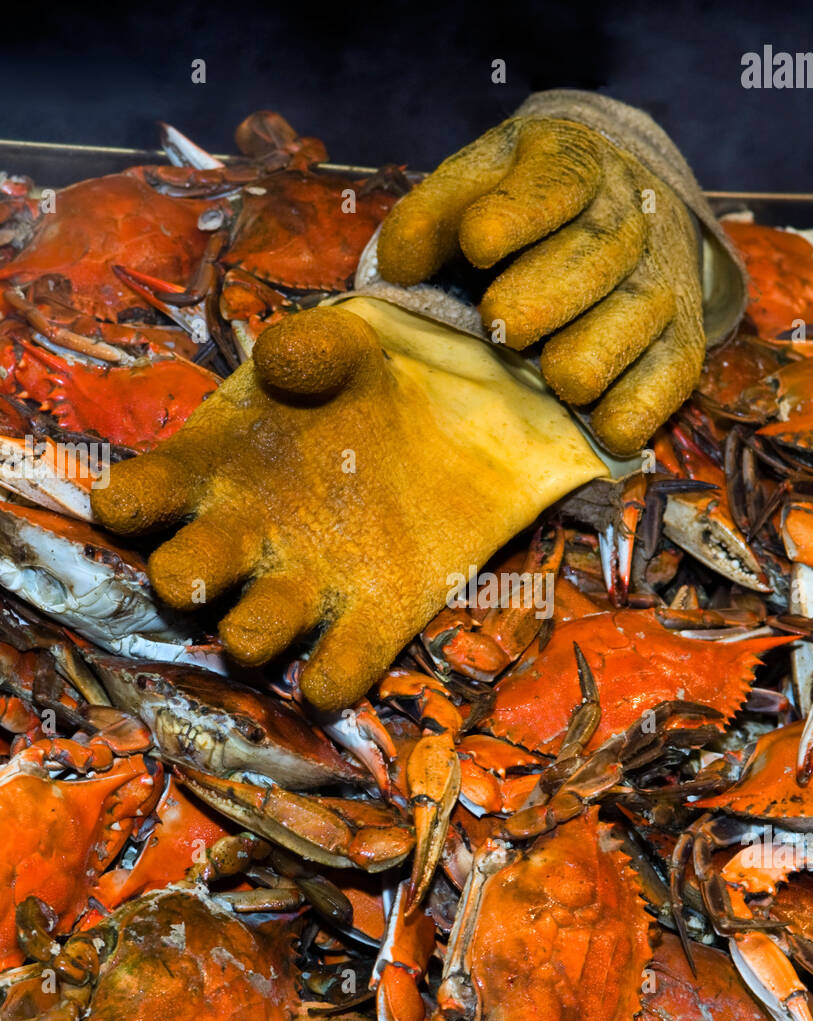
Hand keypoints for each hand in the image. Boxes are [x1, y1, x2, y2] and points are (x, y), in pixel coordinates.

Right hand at [90, 298, 603, 710]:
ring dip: (249, 634)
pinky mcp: (376, 618)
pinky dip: (329, 679)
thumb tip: (280, 362)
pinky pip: (336, 667)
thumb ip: (317, 345)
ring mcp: (308, 585)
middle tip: (194, 575)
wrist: (479, 410)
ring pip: (250, 634)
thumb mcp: (352, 342)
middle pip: (185, 577)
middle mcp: (247, 537)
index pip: (147, 494)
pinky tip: (329, 675)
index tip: (125, 507)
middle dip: (184, 581)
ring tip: (257, 627)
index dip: (128, 506)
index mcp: (218, 467)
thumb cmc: (385, 375)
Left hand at [377, 116, 705, 456]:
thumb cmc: (528, 207)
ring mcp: (661, 281)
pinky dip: (634, 406)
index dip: (518, 213)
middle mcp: (630, 215)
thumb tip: (397, 269)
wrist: (627, 209)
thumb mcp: (479, 182)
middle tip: (501, 322)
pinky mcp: (681, 341)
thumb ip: (433, 215)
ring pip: (634, 318)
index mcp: (575, 162)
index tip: (478, 242)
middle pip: (597, 254)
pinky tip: (601, 422)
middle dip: (543, 296)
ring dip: (588, 354)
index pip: (557, 179)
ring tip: (553, 371)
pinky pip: (667, 378)